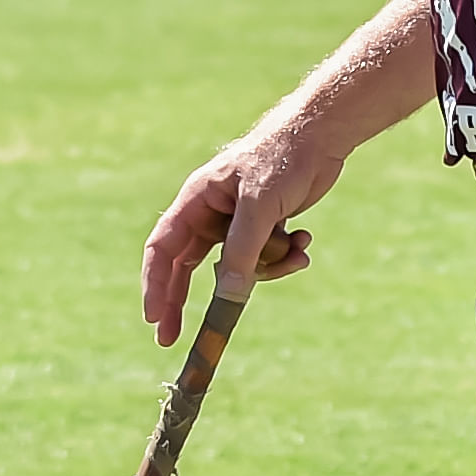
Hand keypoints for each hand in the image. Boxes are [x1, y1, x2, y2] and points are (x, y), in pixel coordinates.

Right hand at [139, 120, 340, 345]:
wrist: (321, 136)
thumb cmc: (282, 159)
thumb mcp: (259, 207)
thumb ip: (241, 251)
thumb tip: (226, 297)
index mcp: (196, 200)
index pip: (162, 247)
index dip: (154, 283)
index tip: (154, 317)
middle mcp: (211, 213)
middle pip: (187, 266)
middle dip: (186, 300)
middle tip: (174, 338)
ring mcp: (238, 221)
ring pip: (238, 267)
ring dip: (267, 268)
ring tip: (296, 250)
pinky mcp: (265, 226)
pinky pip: (265, 258)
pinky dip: (285, 256)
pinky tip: (304, 241)